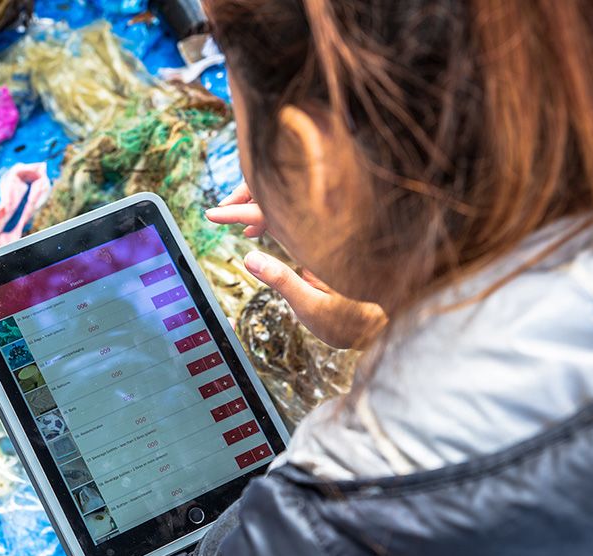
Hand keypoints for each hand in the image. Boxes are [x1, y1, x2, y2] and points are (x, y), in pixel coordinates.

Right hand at [206, 183, 385, 348]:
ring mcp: (321, 232)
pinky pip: (290, 216)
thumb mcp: (313, 306)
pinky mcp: (321, 240)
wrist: (379, 323)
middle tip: (219, 209)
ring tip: (230, 217)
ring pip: (284, 202)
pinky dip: (267, 216)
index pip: (272, 215)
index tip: (212, 214)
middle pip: (280, 195)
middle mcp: (321, 230)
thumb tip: (249, 258)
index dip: (239, 212)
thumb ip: (282, 281)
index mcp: (318, 241)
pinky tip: (252, 228)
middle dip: (247, 194)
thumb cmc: (351, 320)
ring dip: (256, 203)